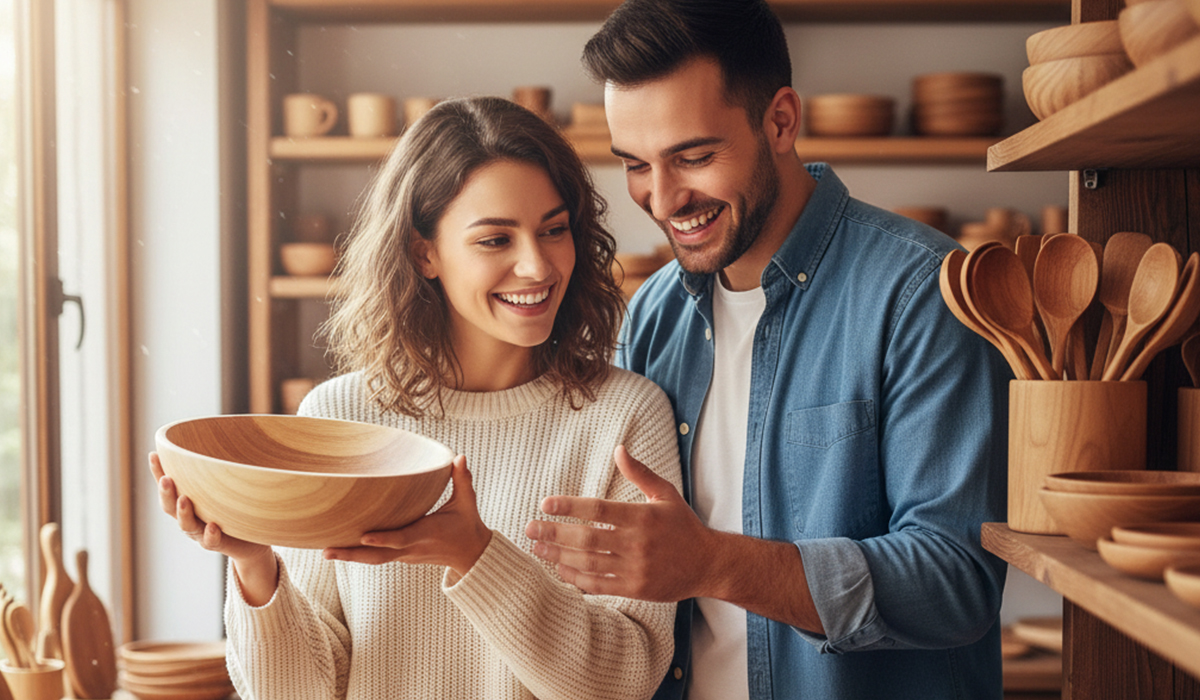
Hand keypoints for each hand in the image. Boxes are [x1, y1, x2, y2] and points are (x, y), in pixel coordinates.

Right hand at [149, 452, 276, 604]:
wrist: (253, 540)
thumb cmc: (235, 507)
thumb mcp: (226, 485)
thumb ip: (221, 468)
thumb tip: (222, 435)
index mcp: (187, 500)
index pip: (168, 485)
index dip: (158, 472)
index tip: (153, 455)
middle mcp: (189, 517)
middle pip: (170, 506)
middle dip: (166, 493)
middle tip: (166, 480)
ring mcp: (201, 532)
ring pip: (186, 525)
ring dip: (183, 513)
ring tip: (184, 499)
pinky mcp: (218, 543)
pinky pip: (211, 541)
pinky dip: (210, 534)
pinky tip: (213, 526)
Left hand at [323, 455, 491, 576]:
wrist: (470, 555)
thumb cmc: (467, 524)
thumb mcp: (467, 502)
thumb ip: (462, 479)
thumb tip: (459, 456)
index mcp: (427, 533)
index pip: (402, 538)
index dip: (383, 538)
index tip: (364, 536)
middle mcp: (412, 548)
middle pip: (378, 555)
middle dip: (353, 554)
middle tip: (327, 551)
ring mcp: (405, 555)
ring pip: (374, 558)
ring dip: (350, 556)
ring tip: (325, 551)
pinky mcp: (401, 556)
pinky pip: (377, 556)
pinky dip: (358, 554)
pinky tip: (339, 549)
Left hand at [525, 445, 714, 601]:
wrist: (708, 564)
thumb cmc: (683, 525)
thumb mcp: (666, 494)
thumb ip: (640, 472)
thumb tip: (618, 449)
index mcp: (643, 516)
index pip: (598, 510)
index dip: (569, 507)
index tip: (546, 504)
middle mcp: (637, 543)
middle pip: (587, 538)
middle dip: (554, 532)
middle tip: (530, 527)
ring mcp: (636, 568)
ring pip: (589, 563)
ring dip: (559, 555)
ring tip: (538, 547)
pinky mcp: (636, 588)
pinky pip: (599, 585)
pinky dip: (576, 578)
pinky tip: (559, 568)